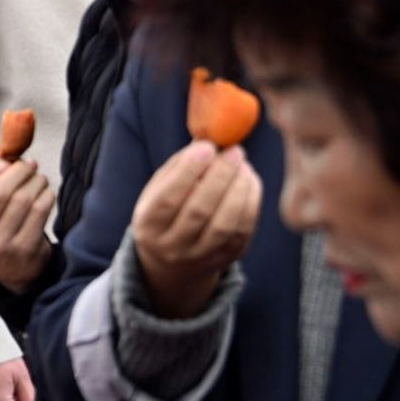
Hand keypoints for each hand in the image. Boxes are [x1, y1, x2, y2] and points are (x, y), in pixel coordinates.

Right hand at [0, 159, 54, 292]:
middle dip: (18, 171)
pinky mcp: (26, 249)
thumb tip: (12, 159)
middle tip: (29, 164)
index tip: (5, 163)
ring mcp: (2, 245)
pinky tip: (46, 192)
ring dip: (36, 181)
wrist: (13, 272)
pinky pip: (40, 211)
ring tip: (39, 178)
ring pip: (22, 200)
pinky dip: (46, 195)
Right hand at [131, 140, 263, 318]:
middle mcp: (171, 246)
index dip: (188, 171)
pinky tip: (250, 182)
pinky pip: (242, 232)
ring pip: (224, 225)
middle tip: (234, 151)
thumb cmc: (166, 211)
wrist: (172, 261)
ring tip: (244, 166)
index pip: (167, 199)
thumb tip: (207, 140)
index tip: (207, 147)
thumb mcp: (159, 190)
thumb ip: (179, 166)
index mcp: (148, 225)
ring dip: (239, 190)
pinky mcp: (225, 259)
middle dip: (220, 176)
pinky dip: (251, 203)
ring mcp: (199, 257)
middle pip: (199, 212)